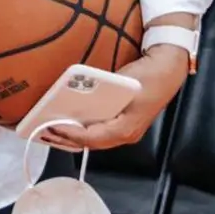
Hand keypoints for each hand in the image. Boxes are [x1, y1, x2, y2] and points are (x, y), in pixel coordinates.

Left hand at [42, 45, 187, 151]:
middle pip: (92, 144)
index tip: (52, 127)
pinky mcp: (125, 123)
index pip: (92, 138)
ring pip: (96, 140)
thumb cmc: (147, 77)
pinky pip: (101, 132)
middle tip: (46, 131)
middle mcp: (125, 135)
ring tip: (55, 129)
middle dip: (68, 140)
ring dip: (75, 136)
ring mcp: (126, 131)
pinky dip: (85, 130)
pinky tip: (73, 123)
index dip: (70, 134)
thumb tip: (75, 95)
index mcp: (125, 130)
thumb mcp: (123, 84)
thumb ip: (102, 93)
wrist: (168, 69)